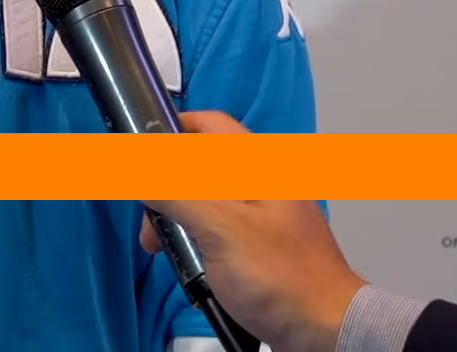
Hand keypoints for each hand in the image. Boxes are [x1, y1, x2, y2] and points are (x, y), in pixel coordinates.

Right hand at [138, 112, 366, 351]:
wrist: (324, 331)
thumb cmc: (281, 277)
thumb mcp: (219, 229)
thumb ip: (175, 191)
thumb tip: (132, 164)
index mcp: (261, 166)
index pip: (209, 125)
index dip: (171, 131)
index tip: (138, 152)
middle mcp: (263, 183)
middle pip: (201, 166)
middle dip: (168, 189)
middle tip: (151, 221)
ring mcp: (264, 216)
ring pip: (206, 201)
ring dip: (179, 220)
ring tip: (164, 250)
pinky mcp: (262, 245)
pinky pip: (218, 230)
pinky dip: (198, 242)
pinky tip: (191, 266)